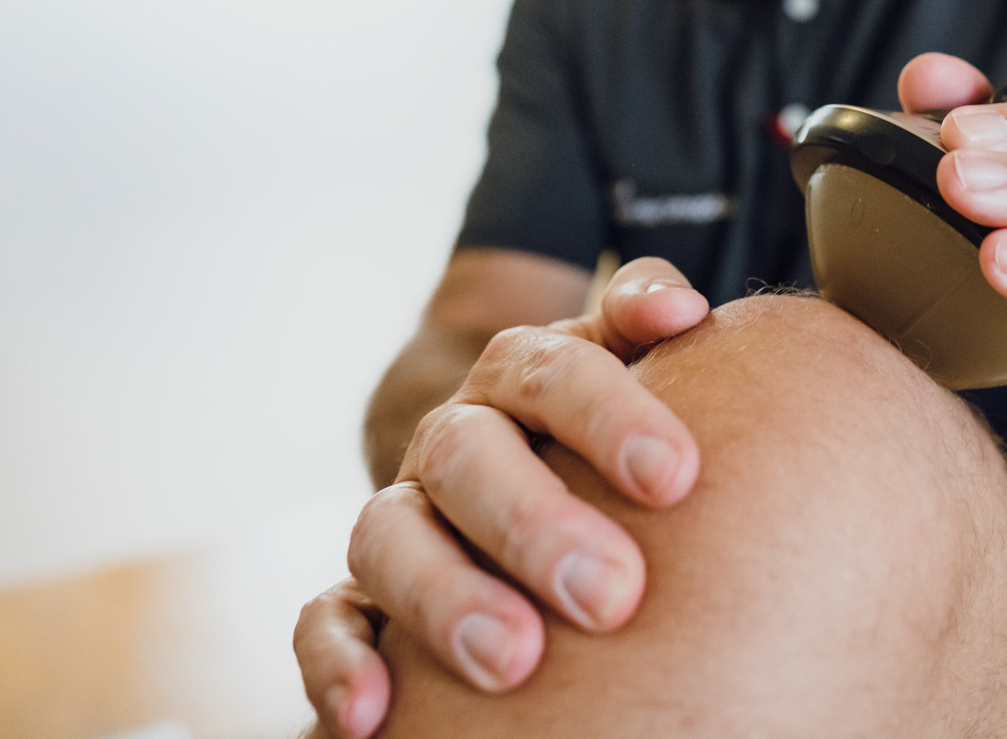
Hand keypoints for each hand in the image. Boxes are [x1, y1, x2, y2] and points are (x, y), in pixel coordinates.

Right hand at [293, 258, 710, 737]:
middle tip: (614, 594)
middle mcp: (454, 437)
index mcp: (521, 374)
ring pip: (389, 536)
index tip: (676, 476)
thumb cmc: (611, 422)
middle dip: (536, 524)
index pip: (555, 374)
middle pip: (468, 456)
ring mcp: (402, 511)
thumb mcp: (629, 358)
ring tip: (515, 661)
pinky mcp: (361, 591)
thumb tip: (680, 308)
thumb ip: (648, 314)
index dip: (610, 416)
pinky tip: (372, 714)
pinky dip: (338, 664)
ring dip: (446, 597)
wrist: (524, 452)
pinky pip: (325, 619)